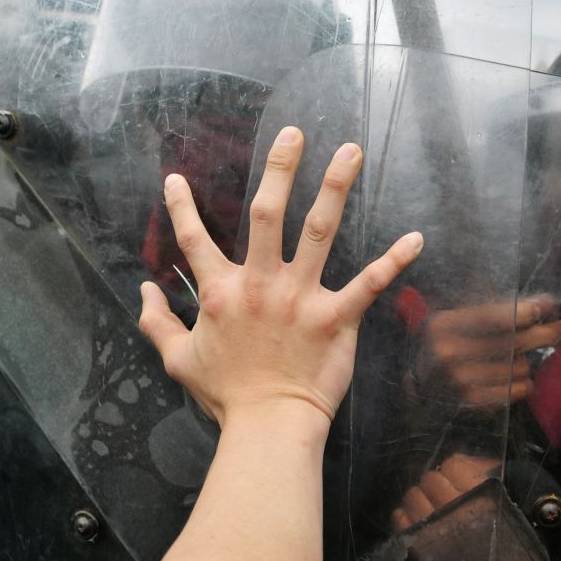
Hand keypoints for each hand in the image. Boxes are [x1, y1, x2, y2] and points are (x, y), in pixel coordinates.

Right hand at [138, 126, 422, 426]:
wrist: (268, 426)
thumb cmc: (226, 395)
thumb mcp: (177, 360)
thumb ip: (156, 322)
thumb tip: (144, 291)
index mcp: (220, 292)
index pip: (195, 240)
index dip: (182, 207)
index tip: (177, 178)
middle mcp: (260, 284)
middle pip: (268, 214)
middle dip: (280, 169)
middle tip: (293, 134)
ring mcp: (300, 298)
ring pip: (319, 231)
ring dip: (335, 188)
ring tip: (350, 151)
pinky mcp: (335, 318)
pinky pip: (369, 284)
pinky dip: (394, 261)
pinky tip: (416, 239)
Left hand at [390, 453, 499, 531]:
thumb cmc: (504, 531)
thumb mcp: (502, 495)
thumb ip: (482, 470)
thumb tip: (458, 460)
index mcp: (480, 495)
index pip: (452, 465)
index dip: (454, 471)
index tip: (459, 481)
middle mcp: (455, 509)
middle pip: (430, 479)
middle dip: (436, 485)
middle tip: (443, 495)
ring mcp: (434, 528)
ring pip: (412, 496)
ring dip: (419, 499)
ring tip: (430, 508)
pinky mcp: (419, 546)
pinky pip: (400, 519)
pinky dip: (405, 516)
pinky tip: (416, 520)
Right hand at [420, 297, 560, 406]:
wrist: (423, 388)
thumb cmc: (449, 344)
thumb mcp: (461, 319)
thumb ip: (502, 308)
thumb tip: (546, 302)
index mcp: (444, 324)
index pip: (494, 316)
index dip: (526, 311)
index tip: (546, 307)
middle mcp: (449, 352)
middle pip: (513, 341)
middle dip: (544, 333)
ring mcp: (459, 380)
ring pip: (520, 367)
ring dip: (526, 361)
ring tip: (515, 358)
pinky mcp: (471, 402)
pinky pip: (518, 390)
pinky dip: (524, 384)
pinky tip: (516, 378)